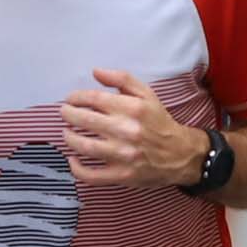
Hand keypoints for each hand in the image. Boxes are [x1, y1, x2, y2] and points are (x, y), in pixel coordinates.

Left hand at [61, 67, 200, 188]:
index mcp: (132, 109)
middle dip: (68, 114)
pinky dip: (77, 169)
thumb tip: (96, 72)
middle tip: (65, 113)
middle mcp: (126, 131)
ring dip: (69, 138)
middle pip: (85, 120)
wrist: (180, 154)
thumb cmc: (160, 122)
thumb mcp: (147, 95)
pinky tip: (72, 160)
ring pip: (85, 146)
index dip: (76, 97)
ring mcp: (123, 155)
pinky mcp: (121, 175)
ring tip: (67, 133)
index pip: (94, 98)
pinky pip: (92, 175)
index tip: (70, 99)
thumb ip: (122, 79)